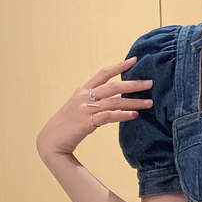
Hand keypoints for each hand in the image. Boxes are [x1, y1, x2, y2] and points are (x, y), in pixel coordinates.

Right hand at [36, 57, 152, 157]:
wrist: (50, 141)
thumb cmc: (67, 124)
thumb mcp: (79, 106)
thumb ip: (94, 99)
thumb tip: (116, 96)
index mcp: (83, 89)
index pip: (104, 73)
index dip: (119, 66)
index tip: (134, 60)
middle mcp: (84, 96)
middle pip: (114, 86)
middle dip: (134, 84)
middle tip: (150, 83)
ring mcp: (85, 109)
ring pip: (115, 101)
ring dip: (134, 102)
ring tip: (149, 103)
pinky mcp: (86, 122)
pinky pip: (109, 116)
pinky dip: (123, 115)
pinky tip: (134, 116)